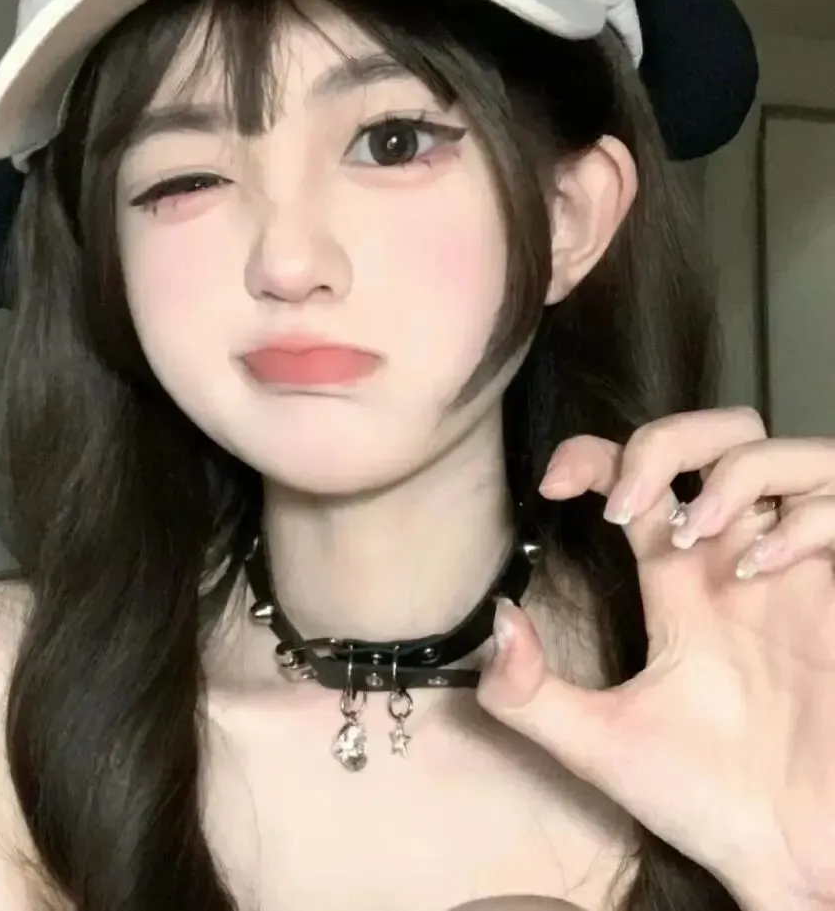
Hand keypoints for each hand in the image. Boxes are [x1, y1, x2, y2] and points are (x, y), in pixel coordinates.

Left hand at [474, 407, 834, 910]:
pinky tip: (759, 567)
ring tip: (695, 533)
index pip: (638, 471)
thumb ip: (529, 695)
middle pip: (721, 433)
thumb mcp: (599, 745)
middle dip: (669, 438)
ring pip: (788, 451)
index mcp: (679, 579)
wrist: (793, 867)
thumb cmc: (708, 803)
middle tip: (629, 503)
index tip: (553, 484)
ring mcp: (802, 574)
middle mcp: (739, 559)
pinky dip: (802, 518)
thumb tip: (497, 620)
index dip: (593, 452)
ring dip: (733, 470)